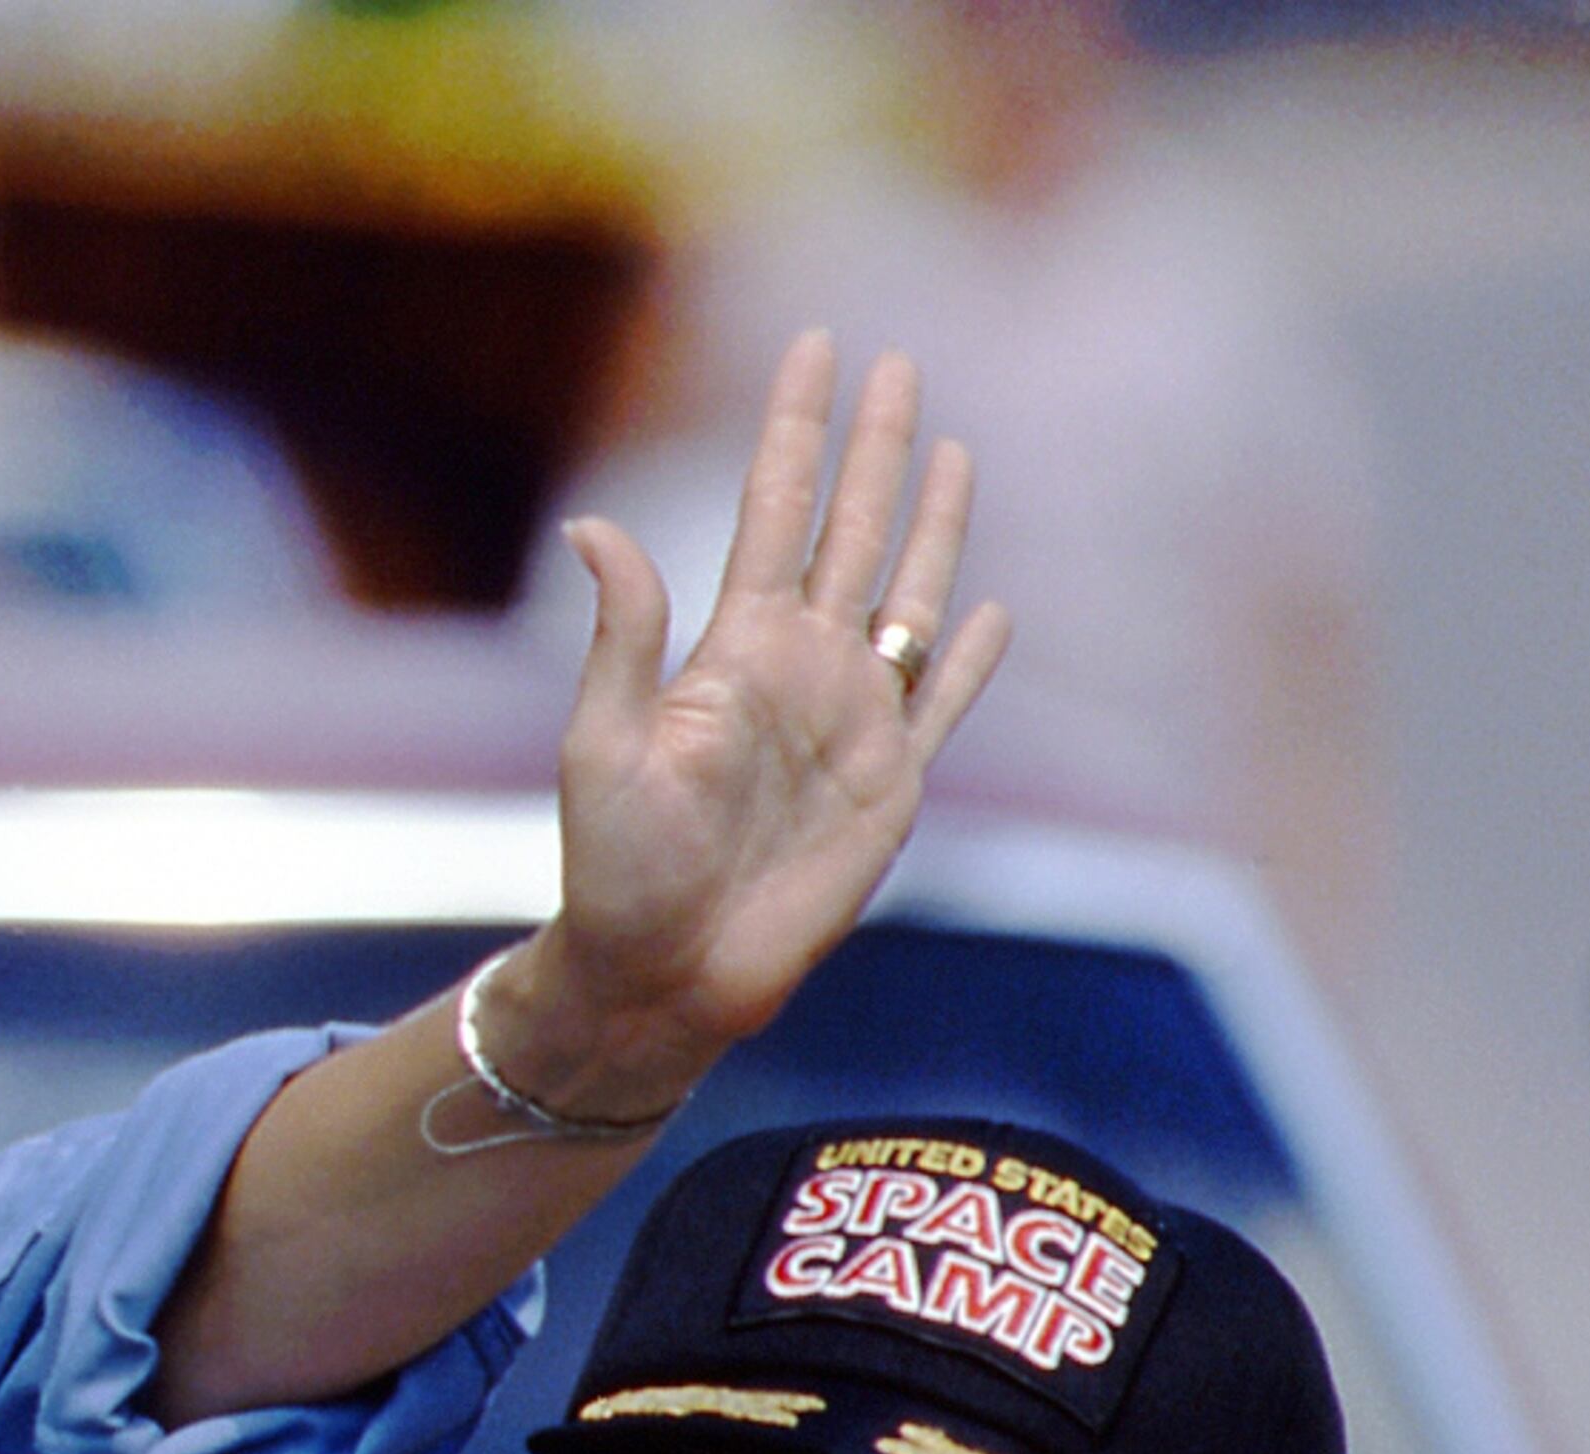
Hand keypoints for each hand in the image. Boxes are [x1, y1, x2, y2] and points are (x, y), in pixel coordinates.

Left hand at [486, 331, 1010, 1121]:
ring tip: (953, 449)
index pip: (773, 509)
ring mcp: (850, 724)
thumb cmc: (615, 867)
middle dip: (873, 446)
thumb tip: (595, 523)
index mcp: (732, 649)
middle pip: (850, 530)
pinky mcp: (890, 789)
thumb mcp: (604, 742)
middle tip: (897, 360)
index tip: (813, 345)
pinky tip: (994, 613)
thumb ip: (623, 634)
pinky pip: (941, 708)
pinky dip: (972, 661)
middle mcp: (798, 670)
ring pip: (908, 597)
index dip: (795, 428)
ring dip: (932, 525)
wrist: (663, 972)